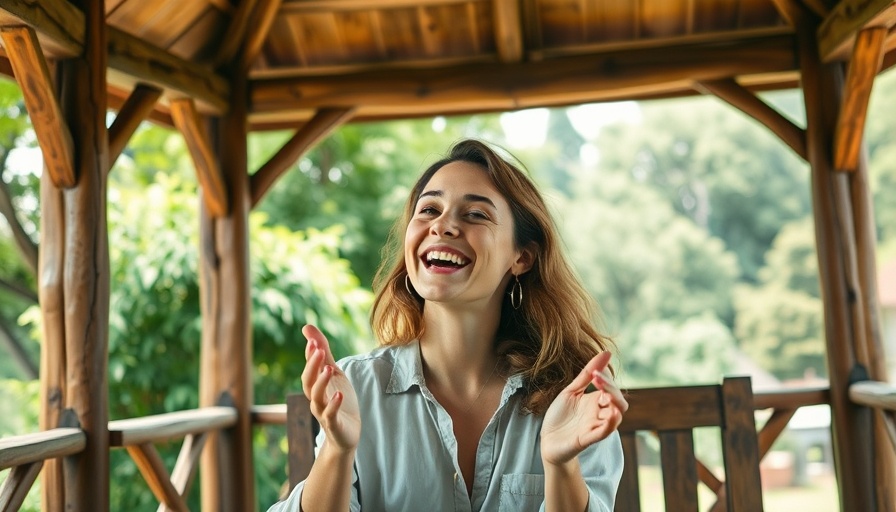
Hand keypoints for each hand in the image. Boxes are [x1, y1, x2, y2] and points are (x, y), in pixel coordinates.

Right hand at [300, 324, 360, 451]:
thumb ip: (323, 352)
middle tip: (318, 349)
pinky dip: (333, 404)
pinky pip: (330, 414)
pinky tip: (339, 394)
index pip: (310, 368)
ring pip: (316, 397)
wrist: (346, 433)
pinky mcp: (334, 424)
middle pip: (308, 381)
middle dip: (312, 365)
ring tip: (329, 369)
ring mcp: (323, 412)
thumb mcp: (334, 372)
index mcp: (315, 385)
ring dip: (321, 382)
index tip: (312, 340)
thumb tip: (307, 327)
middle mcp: (315, 398)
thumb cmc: (338, 400)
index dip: (310, 355)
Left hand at [540, 352, 627, 465]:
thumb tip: (606, 353)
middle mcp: (599, 413)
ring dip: (614, 405)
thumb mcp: (571, 391)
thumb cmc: (560, 415)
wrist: (547, 439)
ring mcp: (594, 425)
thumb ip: (587, 374)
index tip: (595, 372)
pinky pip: (603, 432)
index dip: (606, 379)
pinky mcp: (587, 438)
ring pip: (615, 417)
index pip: (611, 389)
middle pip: (618, 402)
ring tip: (606, 394)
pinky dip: (610, 423)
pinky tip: (612, 413)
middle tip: (598, 380)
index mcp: (596, 401)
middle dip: (612, 390)